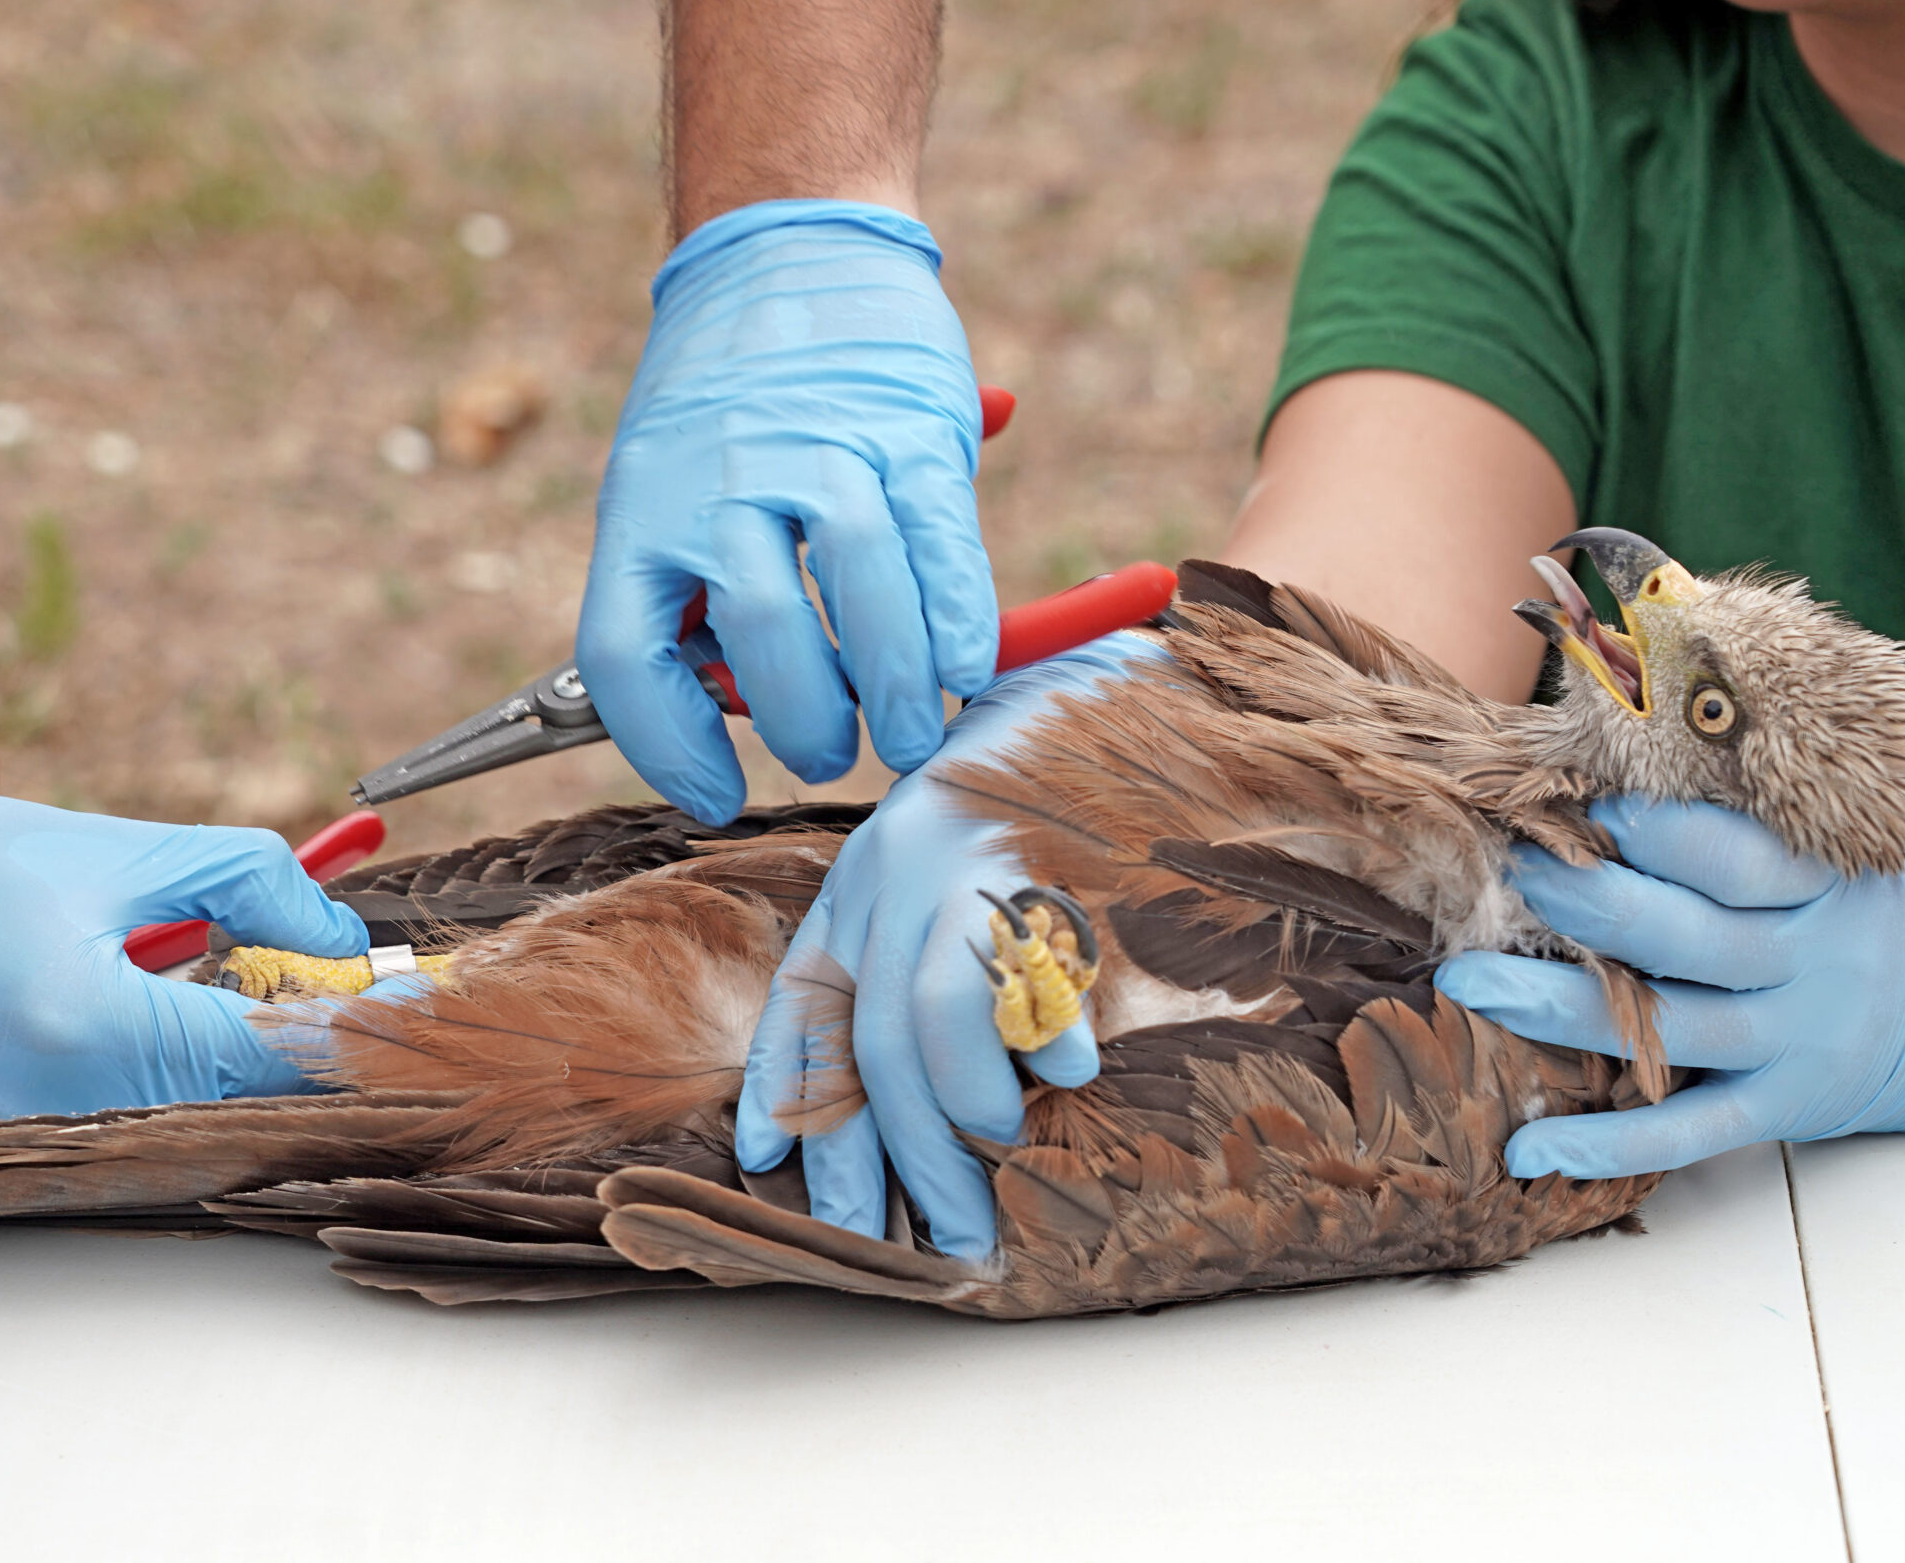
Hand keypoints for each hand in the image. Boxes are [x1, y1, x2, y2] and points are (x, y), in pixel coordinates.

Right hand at [0, 765, 369, 1129]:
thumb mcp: (118, 853)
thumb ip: (249, 885)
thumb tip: (338, 938)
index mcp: (89, 1028)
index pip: (267, 1057)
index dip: (344, 1030)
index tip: (395, 1006)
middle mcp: (50, 1111)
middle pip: (226, 1111)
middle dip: (291, 1063)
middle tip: (331, 1015)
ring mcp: (8, 1150)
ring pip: (167, 1134)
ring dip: (220, 1086)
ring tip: (246, 1022)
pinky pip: (96, 1143)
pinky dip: (143, 1102)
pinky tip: (155, 1051)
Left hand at [578, 199, 996, 824]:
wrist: (788, 242)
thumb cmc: (727, 398)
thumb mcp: (666, 484)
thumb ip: (688, 588)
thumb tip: (724, 712)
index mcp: (641, 505)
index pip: (624, 654)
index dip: (665, 744)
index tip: (712, 791)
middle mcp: (720, 477)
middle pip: (758, 633)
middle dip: (804, 723)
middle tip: (830, 752)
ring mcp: (820, 448)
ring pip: (859, 593)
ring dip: (894, 686)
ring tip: (911, 731)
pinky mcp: (909, 428)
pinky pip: (938, 544)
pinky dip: (960, 620)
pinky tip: (966, 663)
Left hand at [734, 637, 1148, 1257]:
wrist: (1133, 669)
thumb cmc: (1061, 780)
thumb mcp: (964, 857)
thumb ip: (930, 947)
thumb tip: (935, 1085)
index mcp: (865, 875)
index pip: (801, 1001)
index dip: (784, 1090)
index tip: (770, 1160)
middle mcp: (894, 869)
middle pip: (864, 1041)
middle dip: (893, 1156)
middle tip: (938, 1235)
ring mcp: (963, 861)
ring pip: (925, 1024)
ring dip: (962, 1119)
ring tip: (999, 1170)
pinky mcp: (1038, 852)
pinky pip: (1021, 969)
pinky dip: (1042, 1037)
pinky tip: (1073, 1075)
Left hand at [1437, 796, 1904, 1178]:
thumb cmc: (1843, 905)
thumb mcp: (1821, 848)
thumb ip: (1730, 822)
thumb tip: (1591, 774)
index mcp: (1821, 885)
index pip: (1735, 858)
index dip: (1653, 833)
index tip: (1579, 809)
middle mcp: (1812, 966)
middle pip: (1685, 938)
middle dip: (1585, 903)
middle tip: (1507, 875)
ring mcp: (1794, 1046)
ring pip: (1668, 1031)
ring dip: (1557, 1009)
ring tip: (1469, 981)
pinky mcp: (1777, 1112)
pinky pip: (1683, 1135)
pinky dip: (1604, 1147)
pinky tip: (1526, 1150)